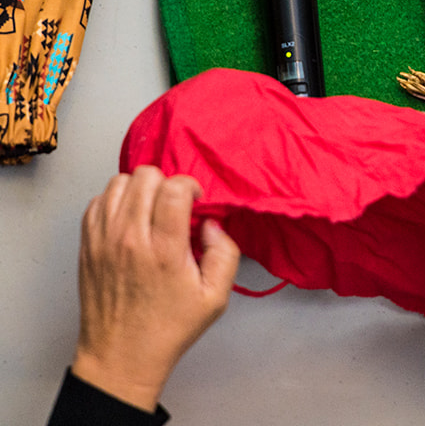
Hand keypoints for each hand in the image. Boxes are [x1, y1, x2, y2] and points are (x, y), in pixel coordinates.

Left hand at [71, 166, 240, 411]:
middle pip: (145, 176)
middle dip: (166, 183)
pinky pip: (98, 200)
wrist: (120, 357)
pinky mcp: (87, 245)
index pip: (173, 187)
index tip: (194, 200)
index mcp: (164, 250)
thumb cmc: (168, 328)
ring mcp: (103, 240)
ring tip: (150, 208)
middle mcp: (130, 239)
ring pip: (119, 182)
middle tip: (172, 205)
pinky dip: (115, 200)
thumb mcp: (216, 298)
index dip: (189, 185)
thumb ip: (226, 253)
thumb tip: (212, 223)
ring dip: (140, 188)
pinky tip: (128, 217)